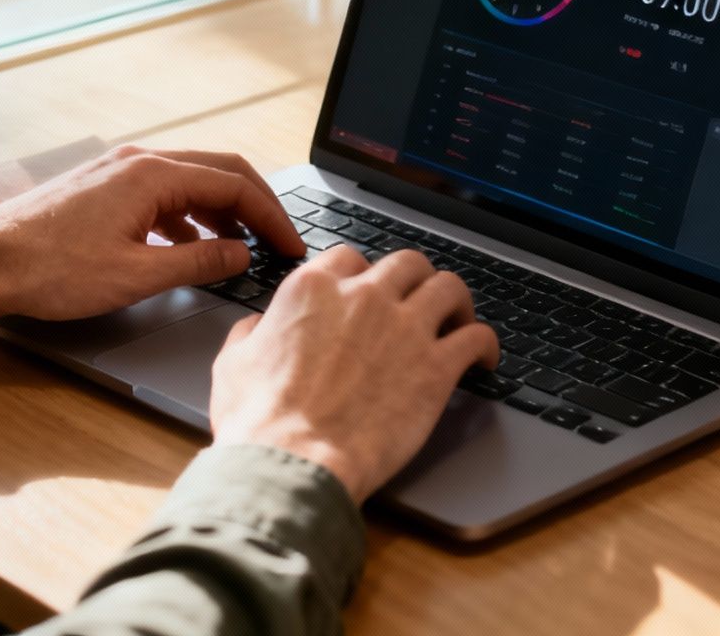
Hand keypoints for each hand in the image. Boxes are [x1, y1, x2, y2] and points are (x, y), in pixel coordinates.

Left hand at [0, 146, 305, 334]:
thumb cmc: (49, 269)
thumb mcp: (136, 275)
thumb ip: (198, 263)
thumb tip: (241, 255)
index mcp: (152, 174)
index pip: (234, 183)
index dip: (272, 216)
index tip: (292, 245)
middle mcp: (138, 161)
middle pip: (218, 172)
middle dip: (255, 207)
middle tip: (280, 241)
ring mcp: (117, 172)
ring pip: (189, 183)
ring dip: (221, 213)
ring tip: (241, 251)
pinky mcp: (102, 190)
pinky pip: (161, 195)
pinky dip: (188, 219)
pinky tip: (189, 250)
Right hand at [208, 245, 498, 503]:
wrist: (293, 461)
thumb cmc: (259, 420)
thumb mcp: (234, 362)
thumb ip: (252, 333)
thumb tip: (257, 327)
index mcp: (313, 289)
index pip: (350, 257)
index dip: (362, 274)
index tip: (368, 292)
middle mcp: (364, 296)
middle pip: (407, 263)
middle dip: (414, 279)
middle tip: (417, 301)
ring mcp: (404, 327)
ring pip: (448, 287)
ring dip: (456, 301)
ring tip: (458, 319)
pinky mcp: (435, 367)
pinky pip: (477, 337)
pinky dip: (485, 344)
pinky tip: (484, 359)